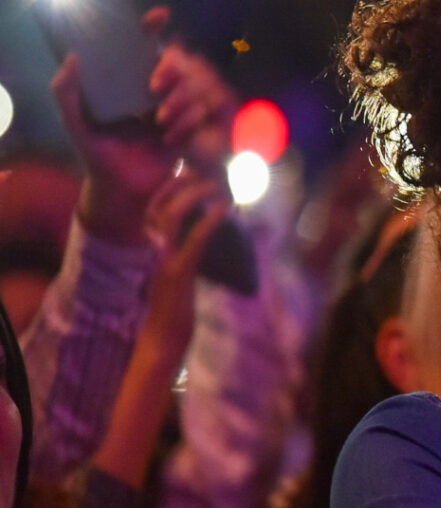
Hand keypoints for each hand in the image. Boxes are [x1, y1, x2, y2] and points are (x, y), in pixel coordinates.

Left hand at [53, 8, 236, 244]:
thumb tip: (73, 57)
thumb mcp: (76, 124)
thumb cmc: (96, 155)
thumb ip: (66, 93)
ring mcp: (172, 107)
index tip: (160, 16)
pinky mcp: (189, 127)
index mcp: (125, 83)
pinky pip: (200, 113)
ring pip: (192, 87)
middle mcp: (150, 90)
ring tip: (159, 123)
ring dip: (180, 102)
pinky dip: (186, 124)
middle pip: (175, 62)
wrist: (122, 190)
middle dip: (171, 70)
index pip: (139, 47)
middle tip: (155, 87)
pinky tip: (169, 139)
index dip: (150, 28)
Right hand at [141, 171, 229, 356]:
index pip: (152, 207)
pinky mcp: (178, 272)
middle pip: (158, 204)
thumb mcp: (176, 268)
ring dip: (194, 195)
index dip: (168, 187)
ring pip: (171, 216)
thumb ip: (182, 248)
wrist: (164, 335)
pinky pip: (194, 240)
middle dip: (179, 183)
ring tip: (215, 185)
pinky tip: (224, 209)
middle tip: (201, 172)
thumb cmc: (174, 303)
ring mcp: (162, 259)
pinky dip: (210, 221)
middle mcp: (150, 248)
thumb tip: (202, 227)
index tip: (188, 173)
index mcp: (149, 246)